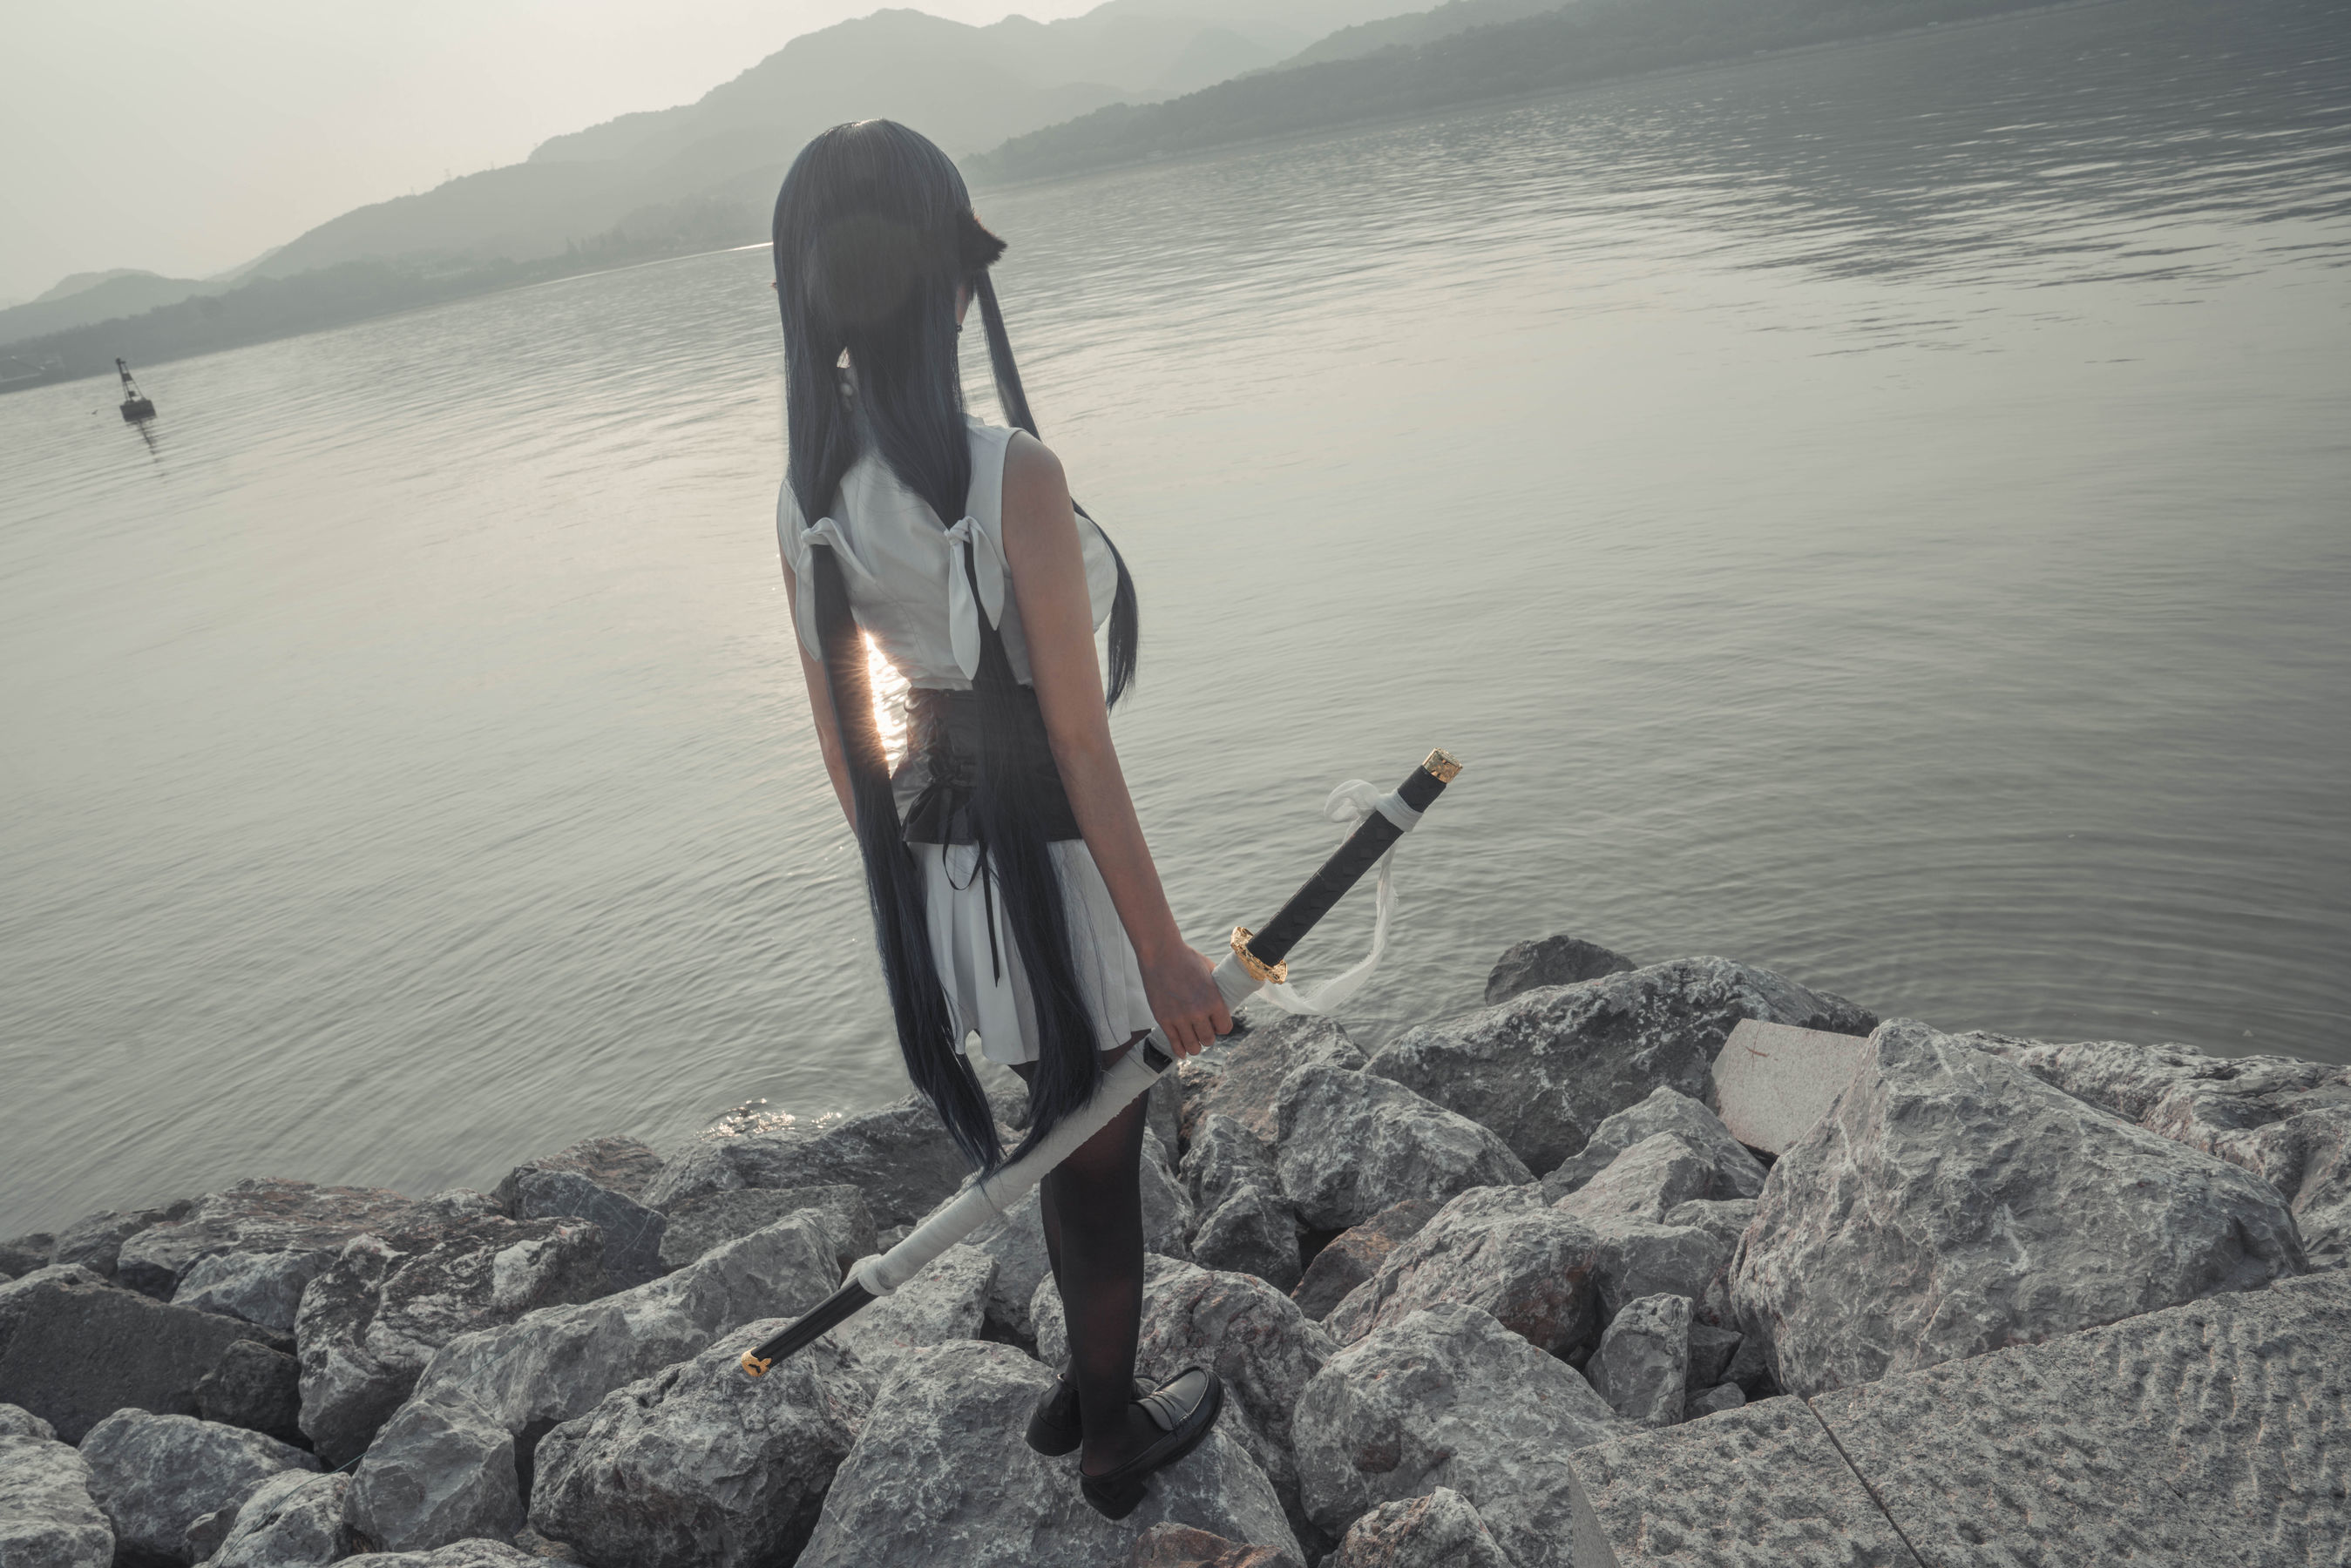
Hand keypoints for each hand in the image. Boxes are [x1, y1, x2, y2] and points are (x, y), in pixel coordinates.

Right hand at [1138, 943, 1231, 1057]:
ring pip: (1193, 1046)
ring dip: (1195, 1045)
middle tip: (1204, 1030)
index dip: (1222, 1027)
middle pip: (1209, 1040)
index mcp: (1214, 1001)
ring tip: (1194, 1041)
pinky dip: (1180, 1050)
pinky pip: (1175, 1044)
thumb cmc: (1186, 958)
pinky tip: (1183, 1052)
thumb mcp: (1209, 969)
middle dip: (1208, 1036)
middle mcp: (1198, 1013)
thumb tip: (1226, 989)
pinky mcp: (1164, 1020)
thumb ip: (1218, 984)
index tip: (1218, 1025)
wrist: (1160, 954)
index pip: (1225, 1028)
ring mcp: (1180, 1018)